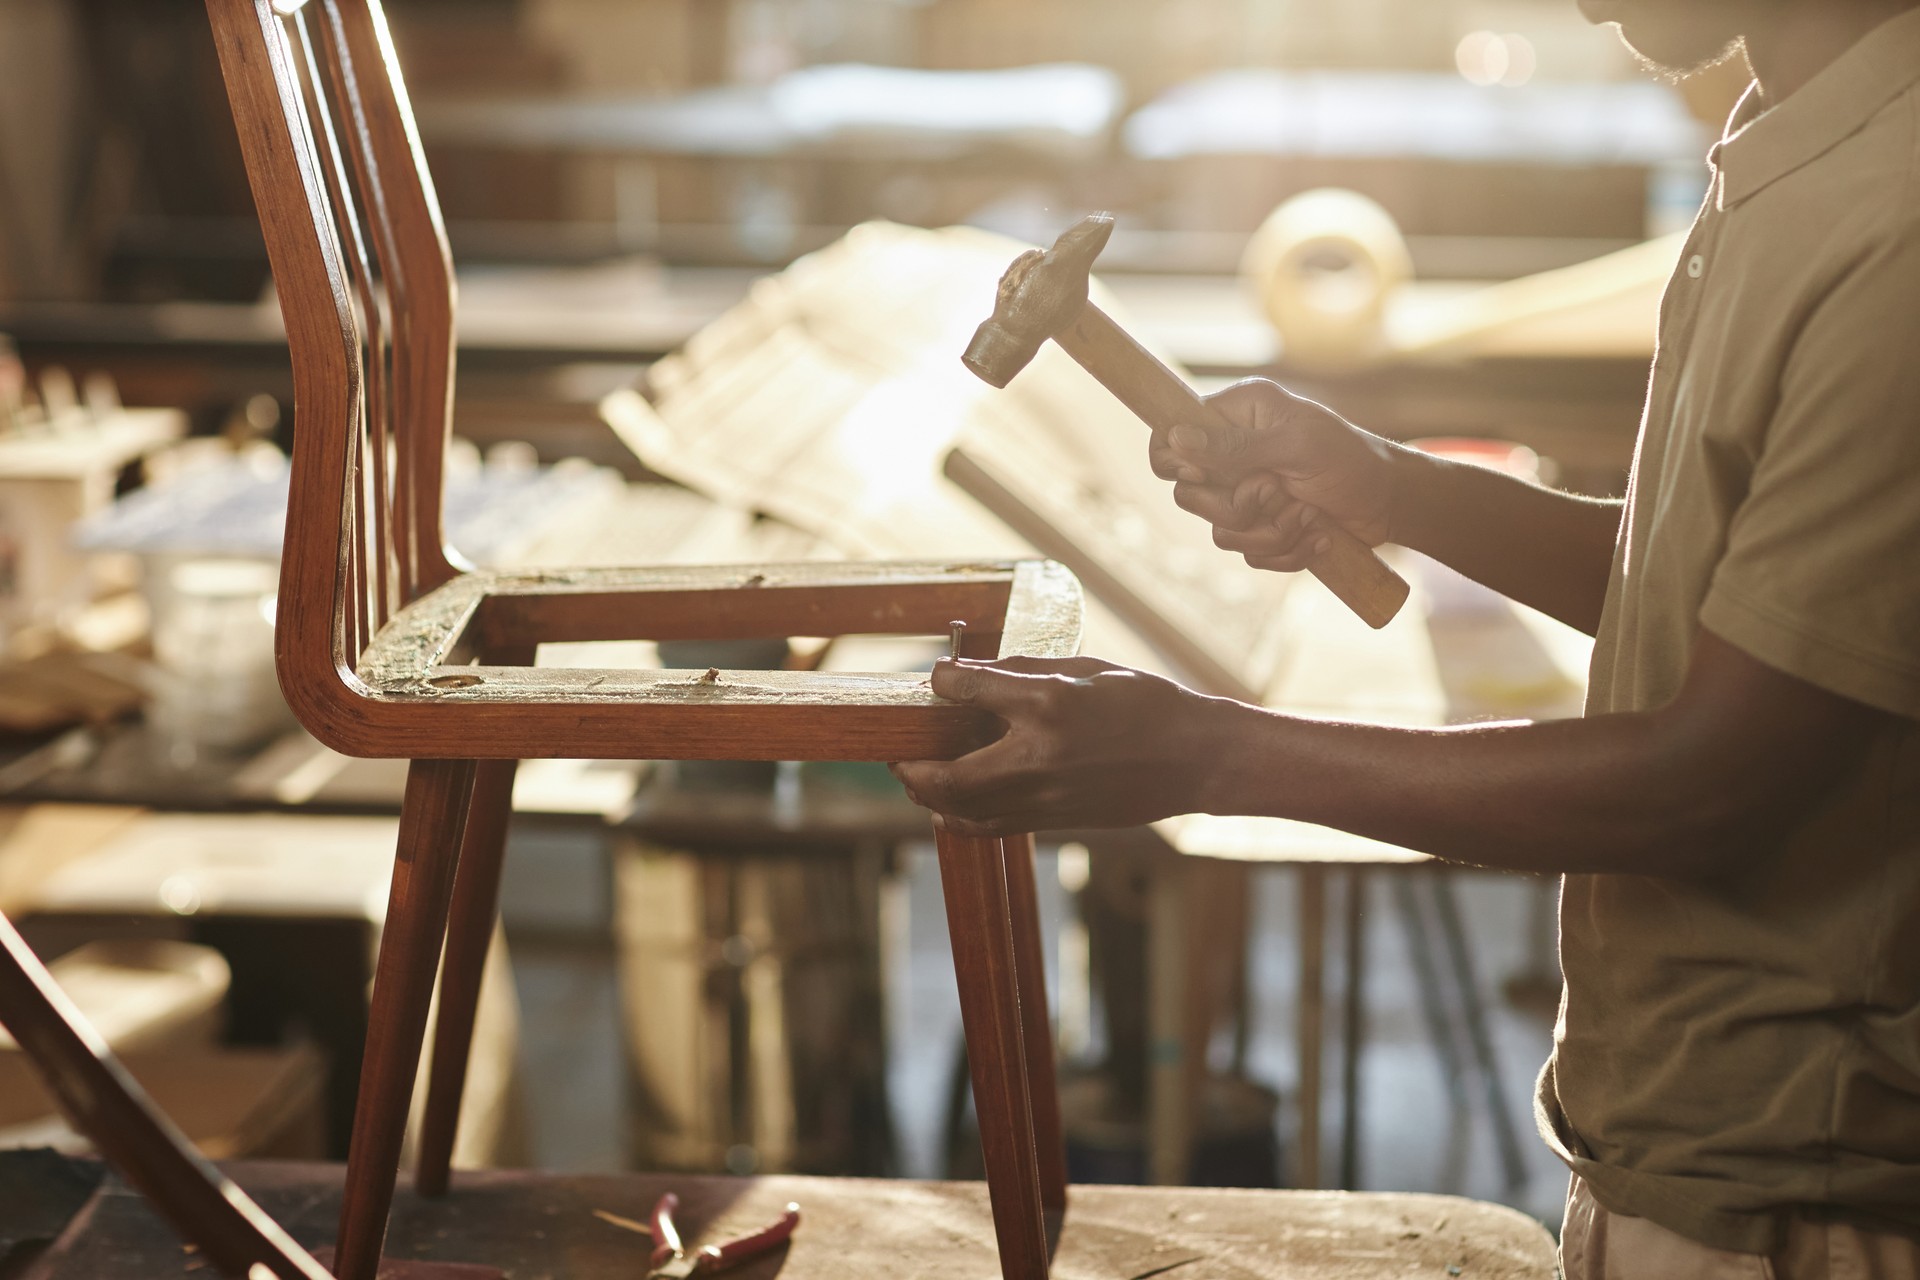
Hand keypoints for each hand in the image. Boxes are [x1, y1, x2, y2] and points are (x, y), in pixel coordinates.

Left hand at [889, 656, 1225, 836]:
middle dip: (911, 765)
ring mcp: (1046, 796)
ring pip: (962, 810)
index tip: (936, 677)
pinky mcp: (1055, 821)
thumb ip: (1025, 671)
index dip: (942, 680)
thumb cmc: (1146, 704)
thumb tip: (973, 674)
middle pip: (948, 775)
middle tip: (897, 752)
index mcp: (1050, 704)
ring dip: (928, 796)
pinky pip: (990, 826)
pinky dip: (959, 817)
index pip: (970, 690)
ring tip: (915, 778)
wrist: (1196, 759)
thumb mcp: (1087, 669)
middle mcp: (1040, 755)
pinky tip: (948, 804)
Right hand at [1150, 378, 1395, 571]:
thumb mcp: (1296, 446)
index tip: (1205, 475)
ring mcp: (1245, 494)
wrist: (1390, 503)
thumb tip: (1177, 438)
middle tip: (1276, 490)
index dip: (1175, 462)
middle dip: (1238, 506)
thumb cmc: (1350, 460)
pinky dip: (1286, 550)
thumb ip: (1235, 446)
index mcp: (1236, 416)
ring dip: (1271, 531)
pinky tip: (1317, 534)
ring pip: (1221, 532)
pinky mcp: (1260, 528)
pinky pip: (1248, 554)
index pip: (1171, 436)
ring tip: (1308, 513)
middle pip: (1189, 495)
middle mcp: (1233, 454)